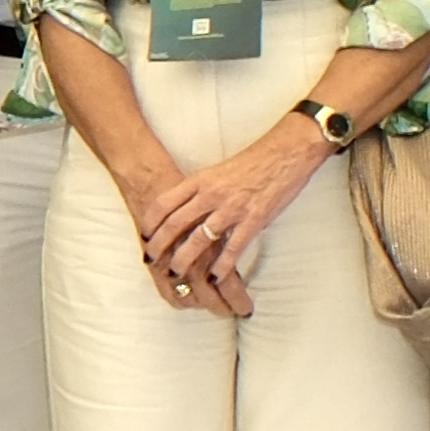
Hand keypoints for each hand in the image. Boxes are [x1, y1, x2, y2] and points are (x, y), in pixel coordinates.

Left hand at [132, 123, 324, 315]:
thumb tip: (186, 210)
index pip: (164, 202)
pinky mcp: (253, 220)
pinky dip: (222, 265)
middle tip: (151, 260)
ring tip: (175, 273)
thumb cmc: (253, 161)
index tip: (144, 235)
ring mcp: (232, 209)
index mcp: (200, 180)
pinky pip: (232, 248)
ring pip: (198, 240)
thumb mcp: (217, 171)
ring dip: (183, 259)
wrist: (286, 153)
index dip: (150, 222)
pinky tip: (214, 277)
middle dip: (159, 245)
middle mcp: (211, 195)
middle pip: (175, 224)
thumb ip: (201, 190)